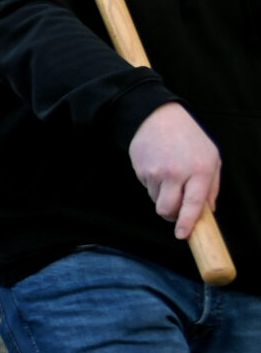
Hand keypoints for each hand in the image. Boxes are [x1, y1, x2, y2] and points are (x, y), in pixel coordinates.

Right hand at [130, 102, 222, 240]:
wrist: (157, 118)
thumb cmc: (189, 137)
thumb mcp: (211, 156)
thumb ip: (212, 185)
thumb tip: (208, 210)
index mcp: (200, 170)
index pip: (194, 203)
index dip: (187, 222)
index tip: (182, 235)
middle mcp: (177, 172)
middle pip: (167, 209)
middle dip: (170, 215)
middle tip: (175, 210)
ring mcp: (157, 172)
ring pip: (156, 200)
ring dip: (162, 197)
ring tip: (168, 178)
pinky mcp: (141, 170)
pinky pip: (148, 188)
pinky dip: (154, 185)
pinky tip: (158, 169)